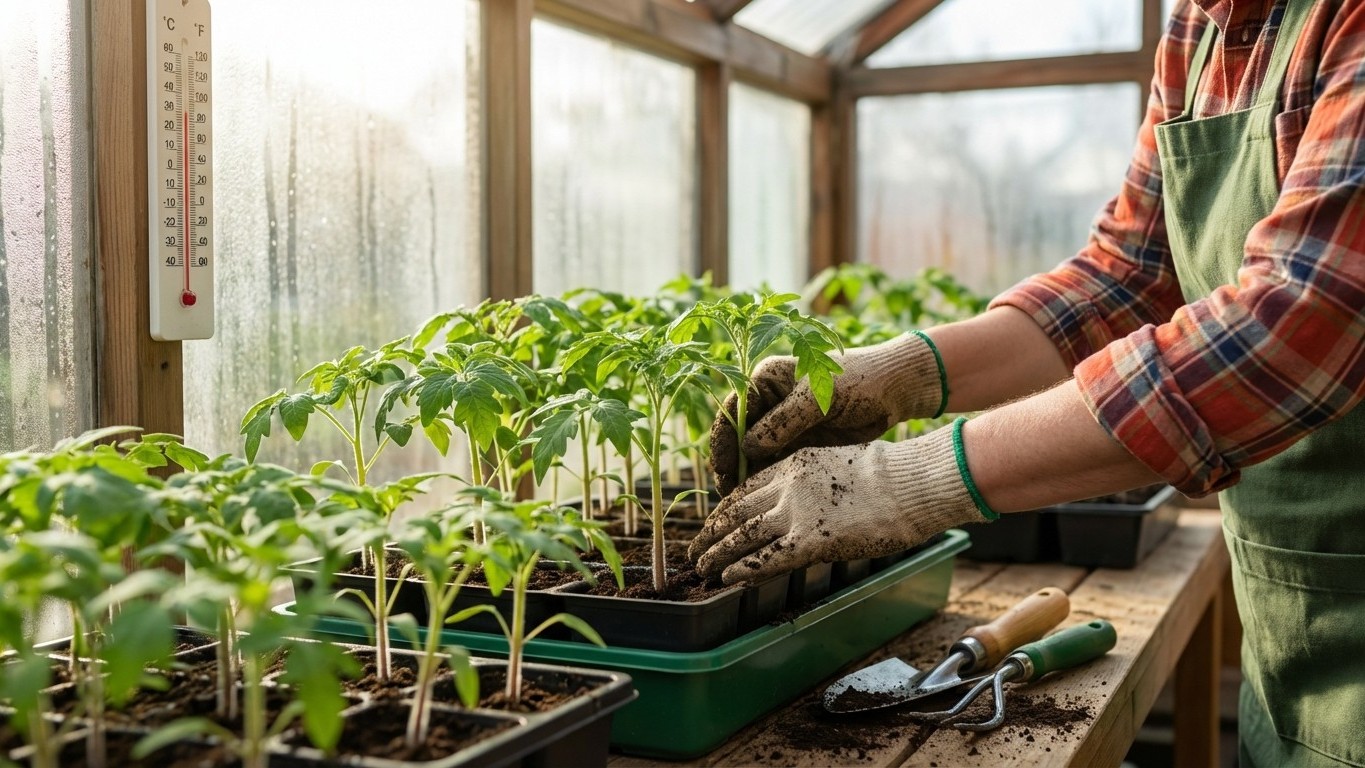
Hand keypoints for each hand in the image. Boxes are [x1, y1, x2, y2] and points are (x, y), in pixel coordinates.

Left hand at [689, 425, 984, 583]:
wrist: (910, 482)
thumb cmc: (892, 475)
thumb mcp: (841, 464)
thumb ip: (816, 482)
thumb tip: (813, 501)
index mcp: (794, 463)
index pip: (747, 487)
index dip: (726, 508)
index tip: (715, 522)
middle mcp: (787, 486)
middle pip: (735, 510)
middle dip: (711, 531)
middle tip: (695, 548)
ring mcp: (796, 513)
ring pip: (742, 535)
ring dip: (717, 553)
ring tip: (701, 567)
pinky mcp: (809, 540)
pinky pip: (765, 558)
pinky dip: (741, 570)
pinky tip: (727, 579)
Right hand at [709, 333, 944, 494]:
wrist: (893, 390)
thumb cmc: (857, 381)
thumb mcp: (817, 399)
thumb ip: (782, 422)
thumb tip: (746, 448)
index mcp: (764, 382)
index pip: (732, 414)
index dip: (723, 444)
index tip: (723, 471)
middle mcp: (767, 404)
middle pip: (737, 440)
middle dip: (732, 467)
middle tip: (729, 497)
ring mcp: (781, 426)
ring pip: (753, 458)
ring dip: (747, 480)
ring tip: (743, 507)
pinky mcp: (797, 445)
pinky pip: (774, 467)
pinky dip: (767, 483)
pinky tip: (765, 503)